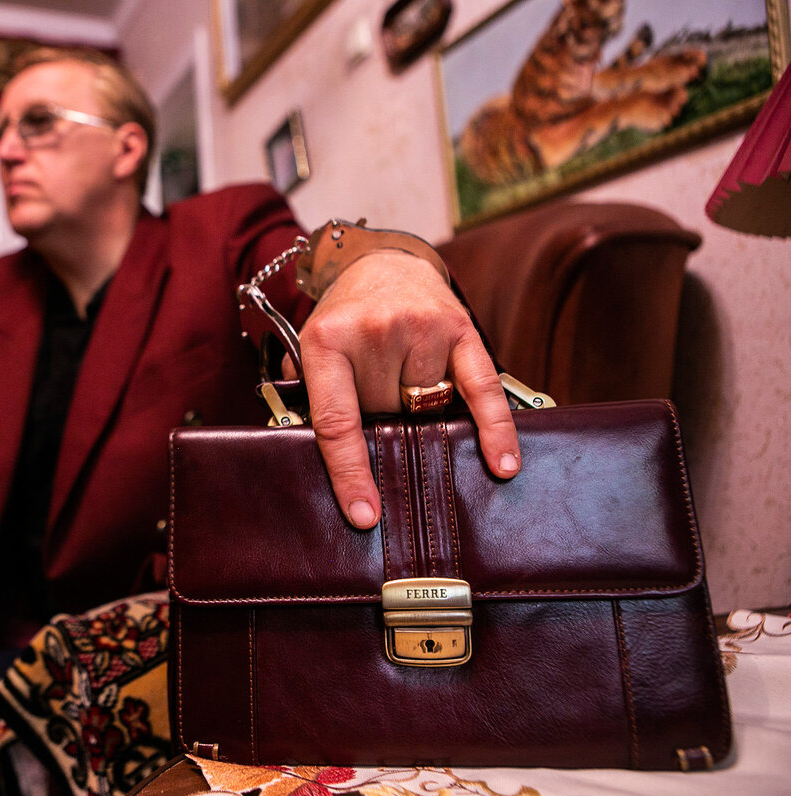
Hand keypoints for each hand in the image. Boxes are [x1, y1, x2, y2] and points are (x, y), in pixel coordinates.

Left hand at [293, 252, 520, 527]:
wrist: (381, 262)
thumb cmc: (344, 320)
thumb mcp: (310, 352)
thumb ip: (309, 400)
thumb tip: (323, 466)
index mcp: (327, 340)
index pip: (338, 421)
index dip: (350, 474)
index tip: (364, 516)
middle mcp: (375, 330)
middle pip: (387, 417)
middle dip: (383, 423)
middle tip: (376, 400)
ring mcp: (421, 326)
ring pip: (429, 409)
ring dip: (421, 413)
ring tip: (405, 383)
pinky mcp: (460, 327)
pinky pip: (482, 389)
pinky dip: (494, 429)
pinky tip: (503, 464)